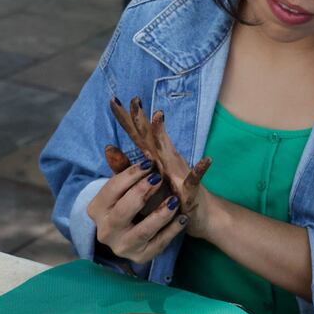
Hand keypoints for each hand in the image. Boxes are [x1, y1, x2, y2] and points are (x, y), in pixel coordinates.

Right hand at [86, 159, 185, 263]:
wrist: (132, 233)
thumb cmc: (128, 202)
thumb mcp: (124, 186)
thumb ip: (120, 168)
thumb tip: (111, 148)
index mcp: (97, 210)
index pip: (111, 190)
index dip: (130, 175)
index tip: (149, 164)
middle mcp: (105, 231)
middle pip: (122, 211)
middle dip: (142, 193)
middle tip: (159, 179)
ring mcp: (122, 247)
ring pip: (141, 231)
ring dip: (160, 215)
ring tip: (175, 201)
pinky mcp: (141, 257)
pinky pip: (159, 244)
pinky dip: (172, 230)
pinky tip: (183, 218)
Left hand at [108, 97, 213, 237]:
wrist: (199, 214)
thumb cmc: (168, 197)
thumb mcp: (142, 182)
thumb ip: (125, 166)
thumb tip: (108, 147)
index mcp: (153, 159)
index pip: (137, 136)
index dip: (125, 119)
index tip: (113, 99)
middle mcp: (165, 160)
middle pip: (150, 138)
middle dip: (141, 119)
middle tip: (134, 100)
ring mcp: (178, 173)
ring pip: (169, 152)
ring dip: (163, 135)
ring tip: (158, 116)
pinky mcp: (190, 190)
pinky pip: (194, 180)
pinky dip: (200, 171)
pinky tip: (206, 161)